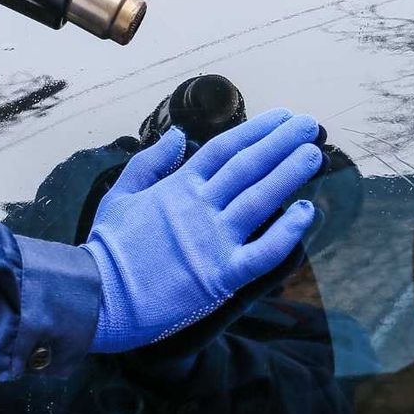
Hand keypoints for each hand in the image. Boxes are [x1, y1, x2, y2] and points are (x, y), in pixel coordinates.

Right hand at [83, 109, 322, 353]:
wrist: (98, 296)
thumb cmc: (108, 249)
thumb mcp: (120, 194)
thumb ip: (151, 162)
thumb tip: (179, 135)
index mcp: (177, 187)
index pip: (225, 149)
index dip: (257, 130)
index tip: (281, 117)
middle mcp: (199, 208)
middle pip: (249, 167)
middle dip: (282, 143)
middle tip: (309, 126)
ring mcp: (213, 240)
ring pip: (261, 200)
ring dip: (290, 174)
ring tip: (314, 155)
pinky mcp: (222, 275)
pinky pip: (264, 251)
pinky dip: (289, 232)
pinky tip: (308, 212)